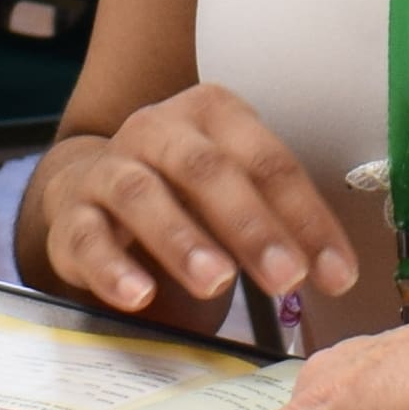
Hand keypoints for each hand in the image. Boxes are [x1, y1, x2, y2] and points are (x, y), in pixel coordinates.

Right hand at [24, 87, 356, 326]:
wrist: (91, 191)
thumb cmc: (183, 196)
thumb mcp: (234, 194)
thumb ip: (278, 223)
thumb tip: (337, 272)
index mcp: (213, 114)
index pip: (269, 161)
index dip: (308, 219)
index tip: (337, 275)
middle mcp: (158, 130)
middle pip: (206, 170)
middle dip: (251, 226)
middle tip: (285, 278)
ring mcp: (109, 168)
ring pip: (142, 195)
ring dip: (182, 239)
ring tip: (216, 283)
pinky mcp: (71, 213)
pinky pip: (87, 237)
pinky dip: (113, 267)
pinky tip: (140, 295)